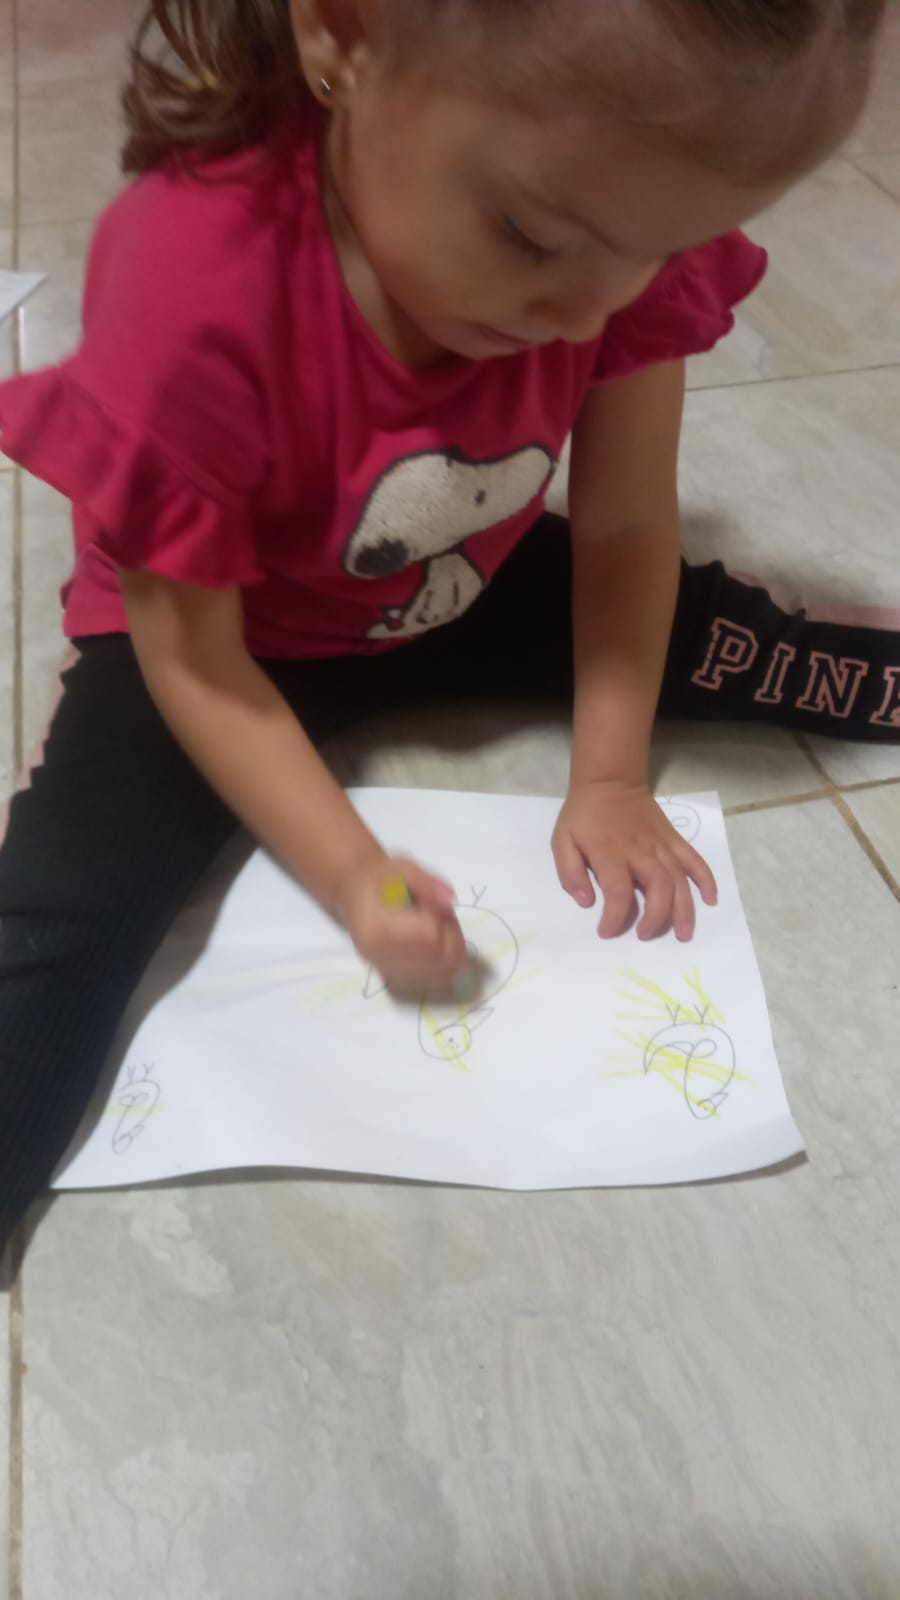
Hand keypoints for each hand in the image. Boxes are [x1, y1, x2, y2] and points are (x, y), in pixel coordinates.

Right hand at [335, 854, 468, 992]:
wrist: (355, 894)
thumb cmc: (381, 879)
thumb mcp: (404, 868)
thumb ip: (427, 882)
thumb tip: (450, 900)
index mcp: (376, 928)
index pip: (429, 936)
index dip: (444, 919)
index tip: (438, 903)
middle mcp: (378, 956)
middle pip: (438, 960)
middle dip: (453, 937)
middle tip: (445, 916)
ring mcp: (385, 970)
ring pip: (439, 975)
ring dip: (452, 952)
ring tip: (441, 929)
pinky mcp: (393, 977)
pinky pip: (432, 982)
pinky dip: (445, 965)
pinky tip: (438, 945)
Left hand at [552, 781, 717, 940]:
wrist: (609, 781)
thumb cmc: (584, 815)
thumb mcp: (562, 840)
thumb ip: (570, 872)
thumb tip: (586, 901)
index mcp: (610, 854)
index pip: (618, 892)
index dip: (614, 918)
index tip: (606, 932)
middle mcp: (640, 851)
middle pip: (658, 887)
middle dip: (656, 917)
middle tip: (646, 936)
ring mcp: (661, 845)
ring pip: (679, 879)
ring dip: (684, 908)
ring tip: (684, 933)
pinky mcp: (673, 840)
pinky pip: (694, 860)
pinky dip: (706, 879)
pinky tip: (710, 900)